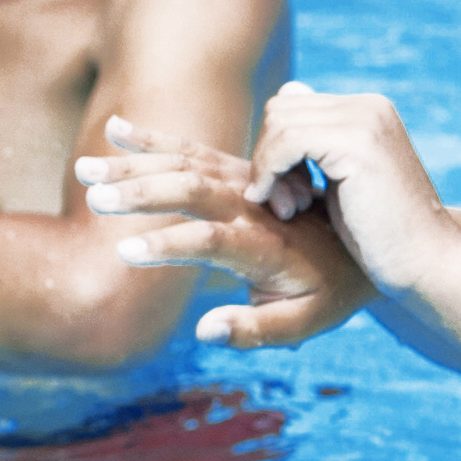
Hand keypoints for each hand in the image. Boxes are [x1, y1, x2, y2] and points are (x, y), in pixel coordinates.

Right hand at [77, 111, 368, 348]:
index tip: (123, 252)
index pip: (210, 241)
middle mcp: (251, 205)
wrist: (376, 239)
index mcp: (265, 245)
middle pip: (190, 191)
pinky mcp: (237, 169)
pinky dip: (152, 139)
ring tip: (83, 169)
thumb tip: (203, 332)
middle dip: (139, 193)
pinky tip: (114, 129)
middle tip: (91, 197)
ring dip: (132, 165)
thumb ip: (253, 330)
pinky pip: (190, 150)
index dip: (168, 247)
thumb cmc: (333, 291)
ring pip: (183, 165)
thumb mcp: (304, 322)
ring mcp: (243, 182)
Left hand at [248, 80, 460, 292]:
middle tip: (282, 205)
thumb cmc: (381, 235)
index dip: (273, 151)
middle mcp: (368, 105)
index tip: (282, 194)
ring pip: (279, 124)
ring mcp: (365, 120)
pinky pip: (287, 142)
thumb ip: (315, 144)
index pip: (290, 107)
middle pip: (280, 111)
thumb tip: (284, 101)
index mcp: (367, 110)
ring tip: (288, 210)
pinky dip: (270, 174)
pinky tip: (284, 210)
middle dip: (266, 159)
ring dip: (268, 171)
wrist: (426, 264)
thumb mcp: (341, 181)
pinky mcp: (357, 144)